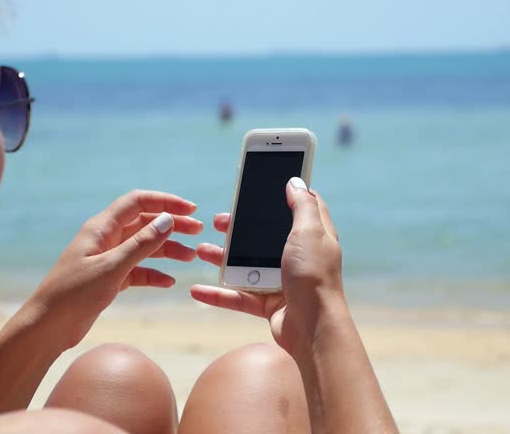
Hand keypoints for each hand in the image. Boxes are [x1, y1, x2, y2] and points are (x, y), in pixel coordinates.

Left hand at [29, 190, 202, 349]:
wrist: (48, 326)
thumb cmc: (74, 293)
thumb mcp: (112, 267)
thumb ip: (141, 244)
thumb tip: (168, 220)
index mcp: (102, 227)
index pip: (138, 202)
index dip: (165, 202)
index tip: (191, 210)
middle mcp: (106, 239)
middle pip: (144, 223)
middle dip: (172, 225)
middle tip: (198, 232)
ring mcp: (108, 259)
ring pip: (144, 247)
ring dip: (167, 250)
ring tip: (190, 258)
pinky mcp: (109, 279)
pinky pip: (138, 271)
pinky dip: (154, 274)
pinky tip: (169, 282)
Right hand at [191, 178, 344, 353]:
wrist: (313, 328)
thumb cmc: (313, 276)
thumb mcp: (309, 232)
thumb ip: (302, 206)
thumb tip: (295, 181)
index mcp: (312, 237)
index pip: (299, 208)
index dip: (282, 195)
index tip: (259, 186)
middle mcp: (297, 257)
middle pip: (263, 237)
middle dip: (238, 229)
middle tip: (218, 222)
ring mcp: (282, 281)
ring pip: (246, 265)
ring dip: (222, 259)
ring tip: (201, 251)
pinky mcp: (268, 304)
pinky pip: (238, 296)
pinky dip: (218, 294)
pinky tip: (196, 289)